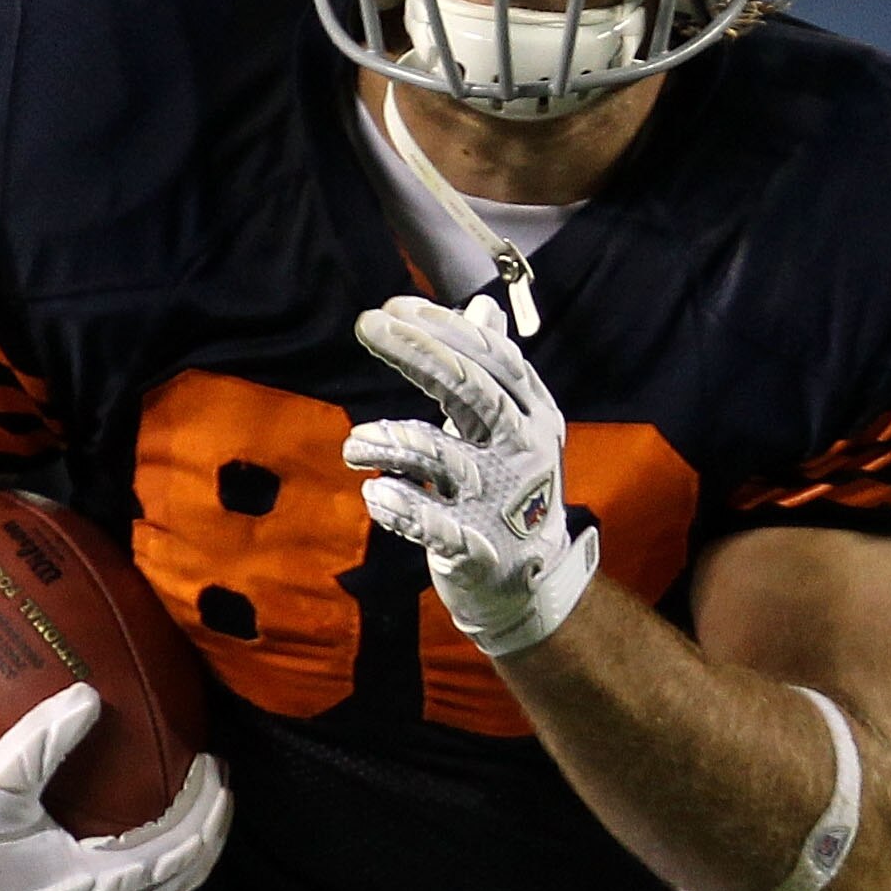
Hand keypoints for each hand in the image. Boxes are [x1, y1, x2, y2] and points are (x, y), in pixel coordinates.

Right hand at [0, 683, 230, 890]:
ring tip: (199, 798)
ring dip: (192, 845)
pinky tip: (152, 824)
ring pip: (167, 888)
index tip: (213, 764)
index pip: (181, 850)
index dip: (206, 808)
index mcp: (97, 886)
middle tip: (218, 775)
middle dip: (211, 824)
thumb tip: (89, 695)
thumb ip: (39, 744)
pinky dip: (163, 860)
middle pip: (187, 872)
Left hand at [345, 294, 597, 655]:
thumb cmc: (507, 492)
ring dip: (388, 440)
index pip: (492, 358)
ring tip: (356, 446)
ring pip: (441, 454)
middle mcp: (523, 452)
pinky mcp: (478, 549)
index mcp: (534, 416)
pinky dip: (397, 505)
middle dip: (416, 352)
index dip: (442, 328)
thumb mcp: (509, 427)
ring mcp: (503, 502)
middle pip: (472, 390)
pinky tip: (375, 494)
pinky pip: (430, 522)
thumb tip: (484, 305)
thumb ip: (492, 371)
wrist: (529, 585)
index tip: (391, 307)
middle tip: (366, 325)